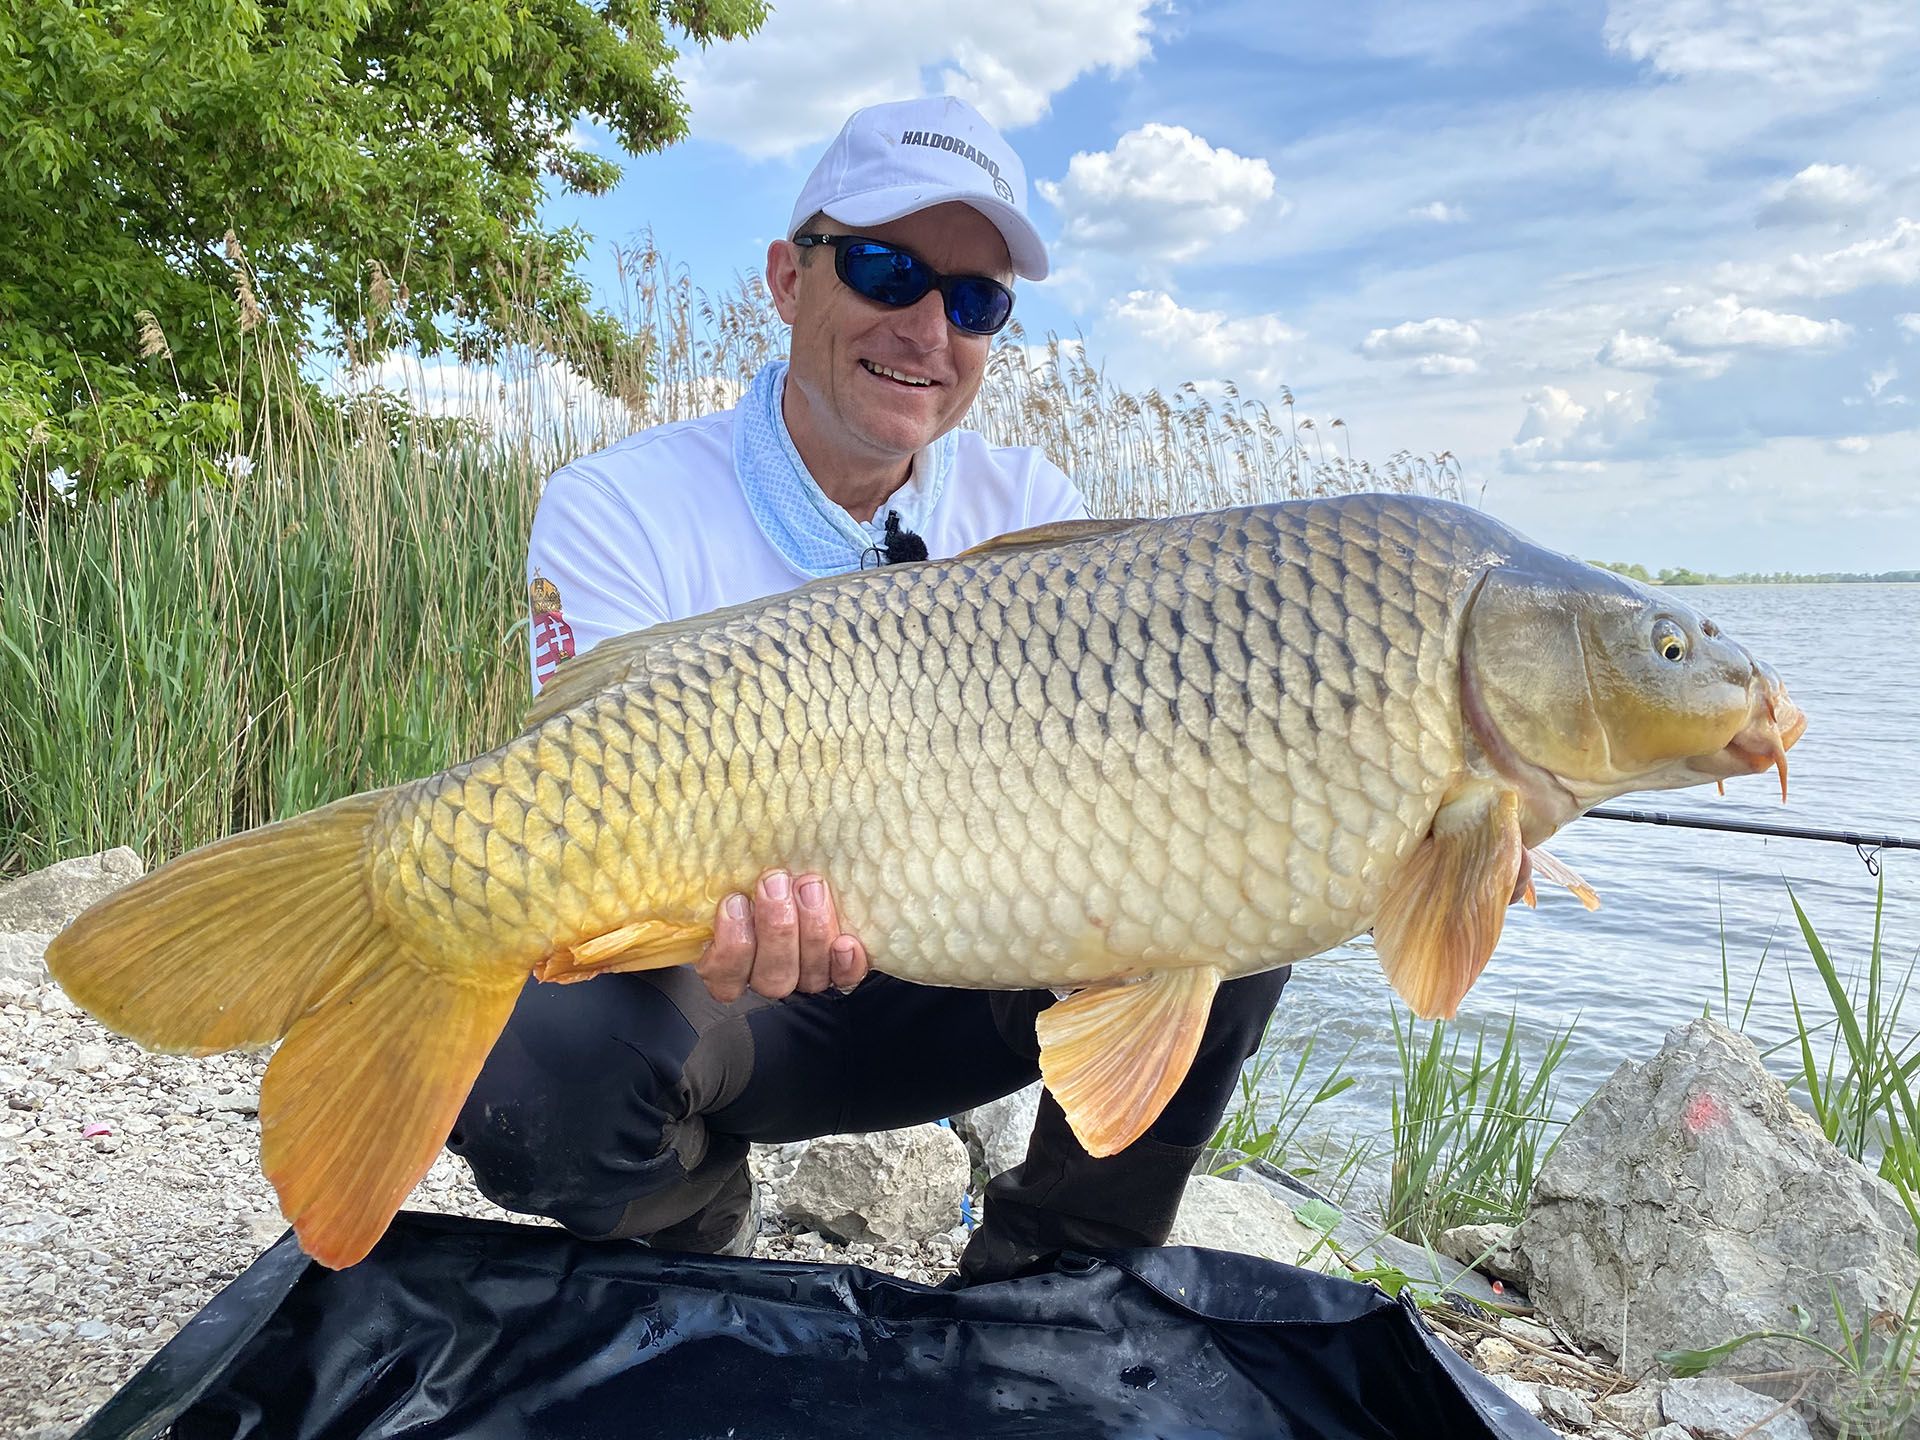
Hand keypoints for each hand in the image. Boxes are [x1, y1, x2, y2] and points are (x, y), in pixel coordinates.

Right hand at [696, 868, 870, 1002]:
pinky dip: (846, 964)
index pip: (721, 976)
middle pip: (771, 976)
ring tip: (810, 888)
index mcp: (729, 959)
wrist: (802, 863)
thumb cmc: (757, 862)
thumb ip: (711, 864)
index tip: (734, 902)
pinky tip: (847, 943)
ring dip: (810, 932)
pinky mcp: (839, 967)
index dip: (729, 947)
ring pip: (807, 977)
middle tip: (776, 883)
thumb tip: (667, 820)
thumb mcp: (728, 862)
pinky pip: (844, 978)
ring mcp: (805, 973)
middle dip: (775, 928)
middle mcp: (767, 972)